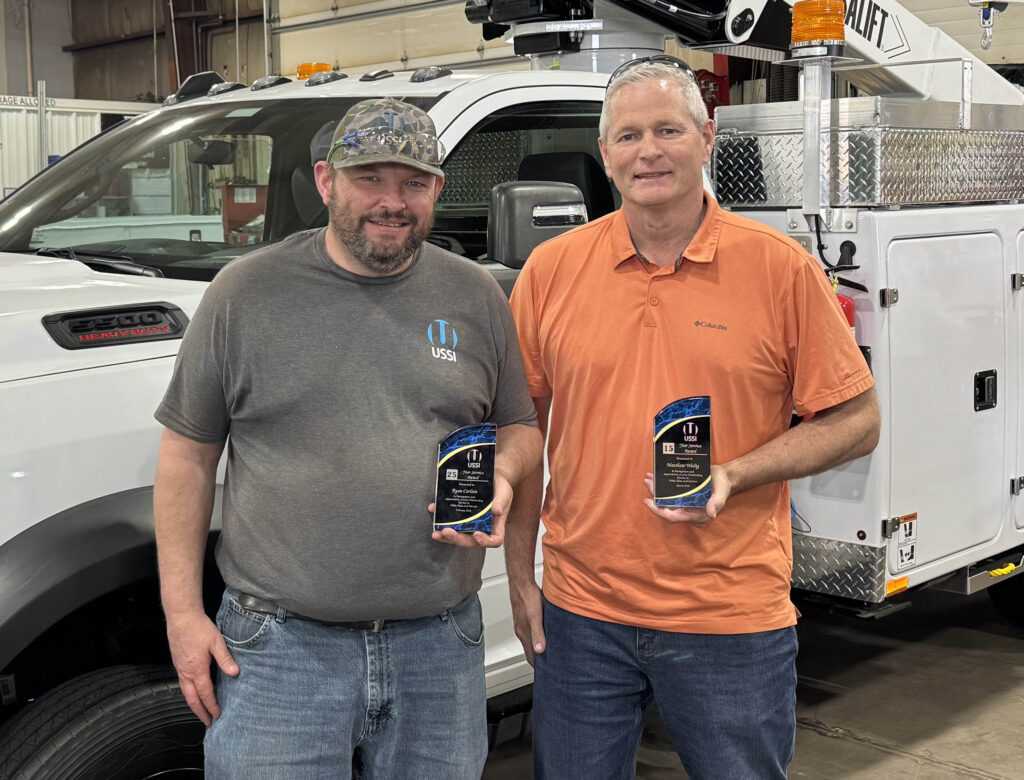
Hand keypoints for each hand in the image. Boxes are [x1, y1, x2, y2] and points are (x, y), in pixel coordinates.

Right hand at [166, 611, 238, 725]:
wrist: (181, 617)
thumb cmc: (199, 627)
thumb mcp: (216, 642)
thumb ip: (225, 659)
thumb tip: (235, 673)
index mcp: (197, 669)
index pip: (205, 694)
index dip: (212, 706)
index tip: (217, 715)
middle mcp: (186, 672)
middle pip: (192, 699)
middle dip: (200, 712)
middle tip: (207, 722)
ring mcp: (180, 668)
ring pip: (185, 692)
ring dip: (193, 704)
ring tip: (200, 711)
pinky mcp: (177, 662)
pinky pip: (182, 684)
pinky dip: (188, 693)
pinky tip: (193, 692)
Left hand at [428, 472, 511, 547]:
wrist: (492, 476)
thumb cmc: (501, 487)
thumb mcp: (505, 491)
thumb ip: (502, 501)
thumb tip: (497, 510)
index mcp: (496, 524)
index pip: (495, 540)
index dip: (486, 542)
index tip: (477, 534)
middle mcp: (482, 527)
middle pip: (471, 541)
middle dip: (457, 539)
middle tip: (447, 532)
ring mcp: (470, 523)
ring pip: (458, 535)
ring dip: (446, 536)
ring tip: (436, 532)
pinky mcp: (461, 515)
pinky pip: (450, 521)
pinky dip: (440, 518)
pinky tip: (433, 509)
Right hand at [509, 580, 545, 665]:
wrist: (521, 581)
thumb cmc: (527, 597)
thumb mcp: (535, 616)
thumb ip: (538, 633)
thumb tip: (540, 650)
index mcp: (524, 633)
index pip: (530, 656)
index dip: (537, 666)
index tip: (546, 674)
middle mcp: (522, 630)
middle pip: (530, 650)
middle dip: (539, 660)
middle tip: (550, 667)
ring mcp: (523, 624)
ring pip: (531, 641)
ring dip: (539, 648)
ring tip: (549, 653)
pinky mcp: (525, 616)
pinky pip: (532, 631)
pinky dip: (539, 637)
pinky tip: (545, 634)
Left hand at [642, 465, 730, 526]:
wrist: (724, 478)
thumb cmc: (723, 486)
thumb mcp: (722, 493)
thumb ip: (717, 503)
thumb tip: (712, 514)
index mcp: (697, 516)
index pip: (674, 517)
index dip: (659, 511)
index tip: (648, 502)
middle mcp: (688, 512)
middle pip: (666, 508)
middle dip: (654, 497)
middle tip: (647, 482)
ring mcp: (685, 504)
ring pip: (665, 500)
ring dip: (655, 490)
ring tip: (648, 478)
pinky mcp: (682, 496)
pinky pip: (669, 493)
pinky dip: (661, 486)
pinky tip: (654, 476)